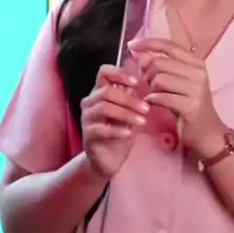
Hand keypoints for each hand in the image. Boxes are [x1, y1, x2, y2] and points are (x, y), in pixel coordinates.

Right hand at [80, 64, 148, 178]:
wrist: (109, 160)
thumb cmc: (120, 132)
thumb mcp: (129, 111)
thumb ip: (132, 95)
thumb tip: (144, 76)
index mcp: (100, 92)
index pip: (104, 72)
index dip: (120, 73)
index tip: (137, 82)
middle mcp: (90, 103)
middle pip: (106, 91)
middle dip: (129, 99)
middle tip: (146, 109)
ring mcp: (87, 119)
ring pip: (104, 108)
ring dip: (126, 113)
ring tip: (142, 121)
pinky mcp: (88, 136)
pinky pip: (101, 129)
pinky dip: (117, 130)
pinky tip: (129, 133)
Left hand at [130, 38, 225, 157]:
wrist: (208, 132)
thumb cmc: (189, 105)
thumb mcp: (179, 82)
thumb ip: (164, 67)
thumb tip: (142, 56)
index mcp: (196, 62)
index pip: (169, 45)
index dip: (148, 43)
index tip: (131, 45)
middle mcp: (198, 72)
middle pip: (160, 63)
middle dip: (147, 73)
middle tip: (147, 83)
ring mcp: (196, 89)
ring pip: (159, 79)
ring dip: (151, 87)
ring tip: (154, 94)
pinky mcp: (191, 106)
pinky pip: (162, 97)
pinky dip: (153, 99)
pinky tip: (153, 103)